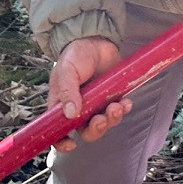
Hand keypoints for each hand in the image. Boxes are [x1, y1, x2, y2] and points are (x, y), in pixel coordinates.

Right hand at [48, 36, 123, 152]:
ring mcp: (95, 106)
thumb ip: (67, 90)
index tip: (71, 144)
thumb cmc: (76, 54)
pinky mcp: (111, 99)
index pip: (57, 130)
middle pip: (85, 132)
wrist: (97, 39)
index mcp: (61, 105)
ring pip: (103, 125)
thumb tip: (69, 114)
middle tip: (102, 118)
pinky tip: (125, 102)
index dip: (61, 142)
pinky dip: (123, 110)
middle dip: (96, 129)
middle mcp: (78, 109)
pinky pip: (118, 113)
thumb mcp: (67, 69)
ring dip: (111, 120)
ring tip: (117, 106)